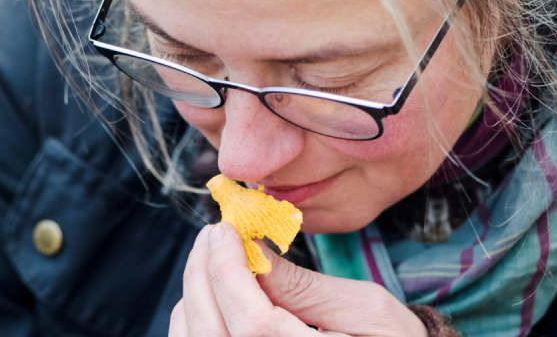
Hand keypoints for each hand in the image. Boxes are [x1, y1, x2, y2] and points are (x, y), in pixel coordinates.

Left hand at [169, 223, 427, 336]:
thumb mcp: (363, 309)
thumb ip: (301, 286)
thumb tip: (251, 248)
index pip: (252, 322)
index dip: (228, 271)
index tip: (224, 229)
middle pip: (211, 332)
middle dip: (202, 274)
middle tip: (212, 234)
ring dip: (193, 295)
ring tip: (211, 256)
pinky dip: (193, 320)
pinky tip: (212, 292)